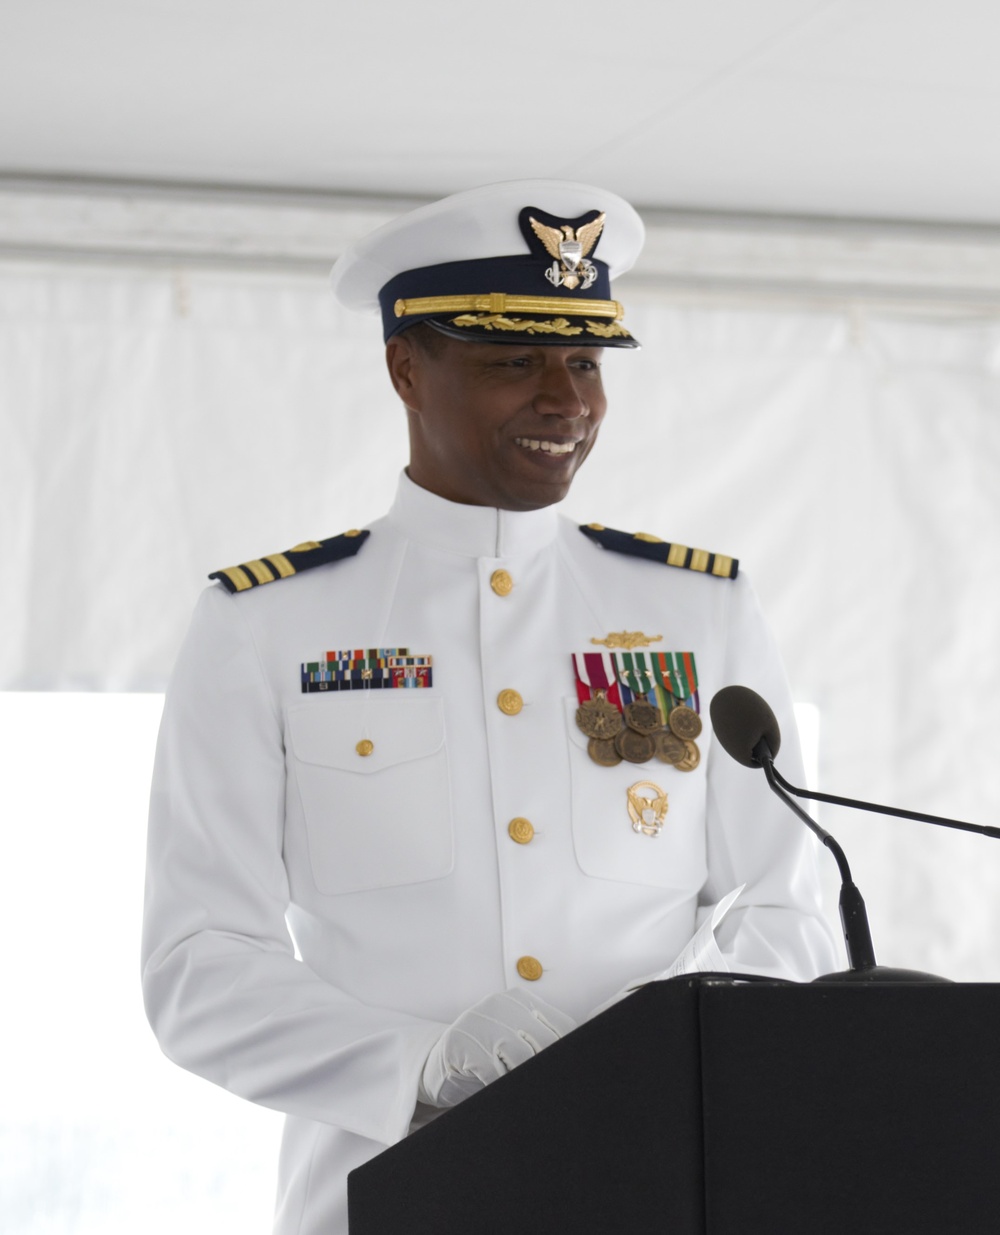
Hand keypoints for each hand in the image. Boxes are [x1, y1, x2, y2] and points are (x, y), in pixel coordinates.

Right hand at [419, 988, 575, 1108]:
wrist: (438, 1062)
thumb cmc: (485, 1054)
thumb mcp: (514, 1037)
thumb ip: (540, 1040)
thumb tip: (573, 1054)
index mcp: (520, 999)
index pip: (561, 1025)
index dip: (566, 1051)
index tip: (568, 1070)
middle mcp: (501, 1004)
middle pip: (544, 1042)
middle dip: (544, 1064)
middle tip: (541, 1081)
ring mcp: (479, 1021)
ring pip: (522, 1057)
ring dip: (520, 1074)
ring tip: (514, 1079)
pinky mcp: (461, 1043)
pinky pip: (494, 1073)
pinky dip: (499, 1084)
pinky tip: (495, 1085)